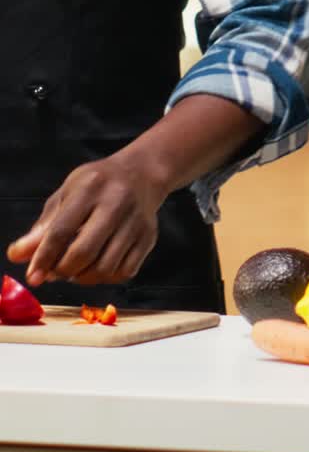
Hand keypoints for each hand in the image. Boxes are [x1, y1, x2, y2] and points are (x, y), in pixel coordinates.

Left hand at [6, 152, 168, 287]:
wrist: (142, 173)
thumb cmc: (97, 185)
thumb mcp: (67, 194)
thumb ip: (43, 227)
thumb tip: (16, 256)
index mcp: (91, 187)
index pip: (62, 230)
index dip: (44, 258)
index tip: (33, 277)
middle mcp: (116, 202)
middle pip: (84, 253)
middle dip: (63, 270)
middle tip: (56, 271)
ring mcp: (136, 221)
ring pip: (104, 268)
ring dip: (83, 277)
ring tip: (76, 268)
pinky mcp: (148, 237)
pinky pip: (124, 272)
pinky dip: (105, 277)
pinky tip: (98, 266)